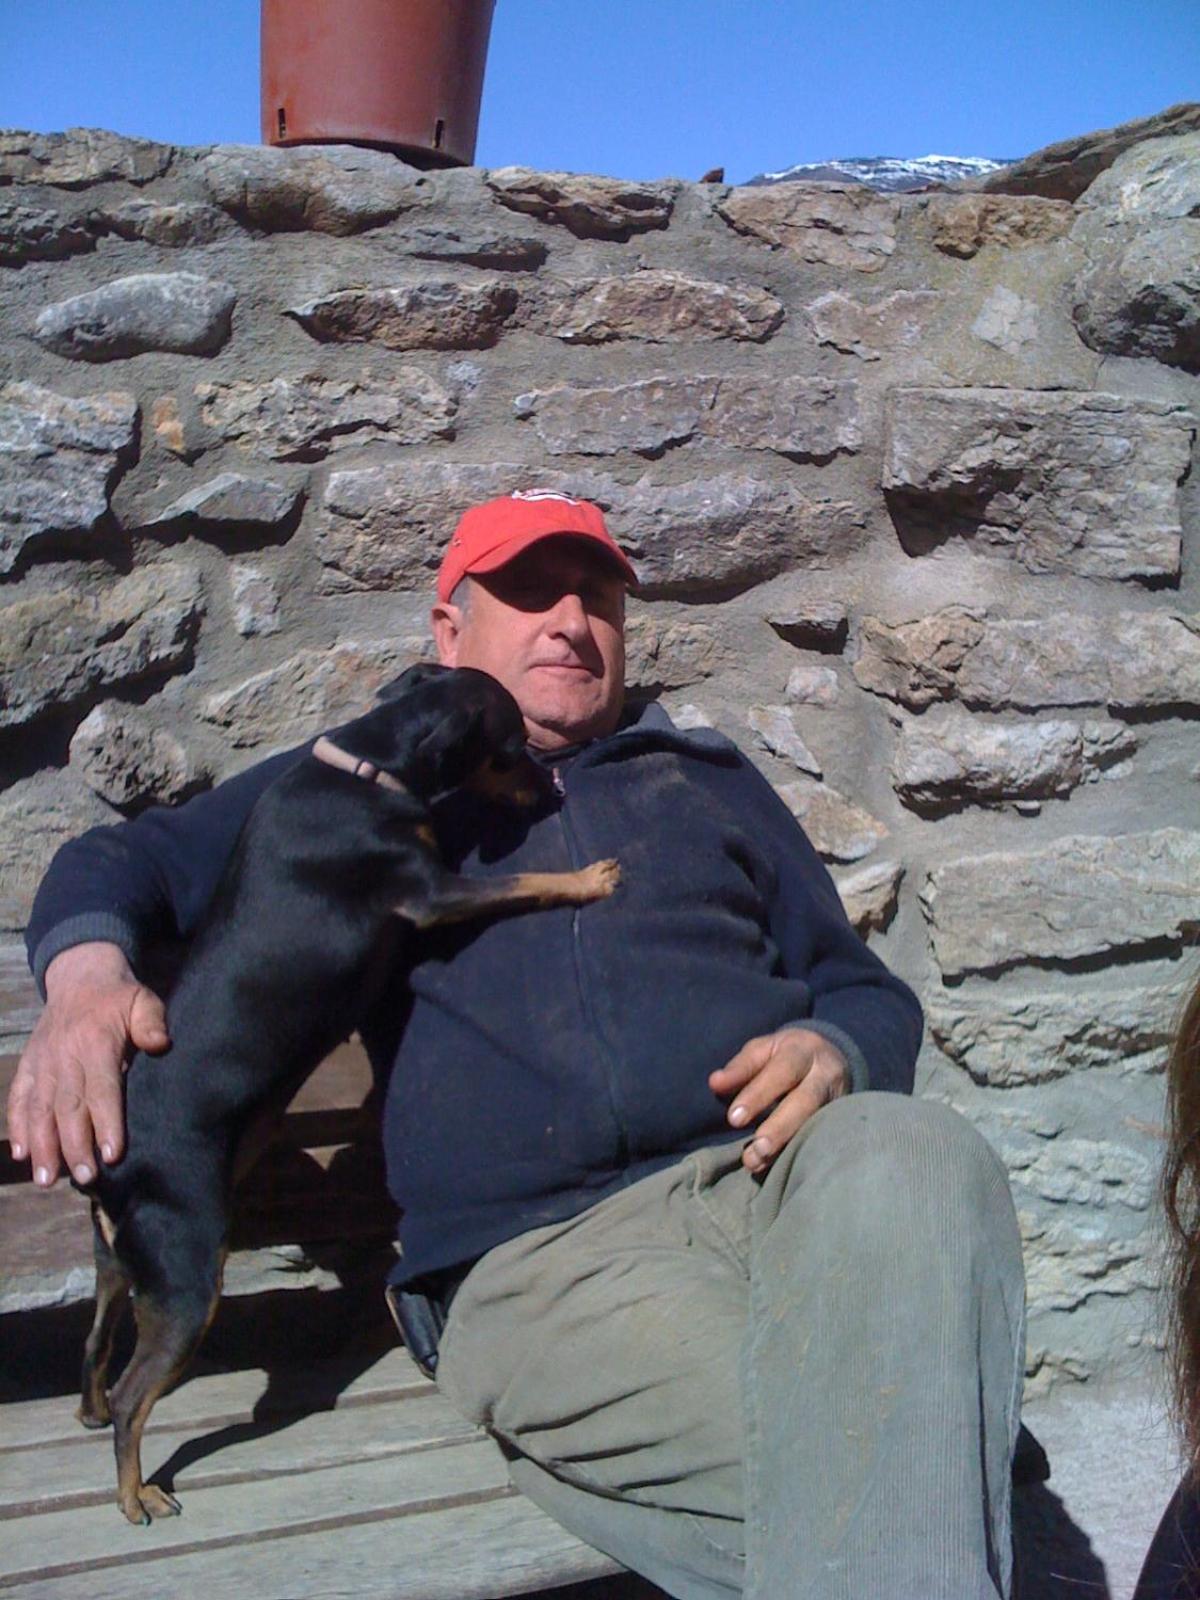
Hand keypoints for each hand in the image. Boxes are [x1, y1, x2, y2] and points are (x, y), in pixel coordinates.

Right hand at [7, 942, 168, 1188]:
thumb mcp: (143, 1000)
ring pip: (40, 1109)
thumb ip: (152, 1022)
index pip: (101, 1088)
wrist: (79, 975)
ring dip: (42, 1145)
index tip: (111, 1153)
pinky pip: (19, 1098)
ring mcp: (42, 1062)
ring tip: (47, 1179)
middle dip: (74, 1145)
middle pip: (68, 1106)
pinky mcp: (28, 1065)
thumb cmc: (119, 997)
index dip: (105, 1122)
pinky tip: (20, 1153)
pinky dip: (17, 1126)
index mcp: (96, 1042)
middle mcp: (65, 1056)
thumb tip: (160, 1045)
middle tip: (84, 1177)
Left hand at [709, 1028, 848, 1174]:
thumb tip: (715, 1083)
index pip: (781, 1071)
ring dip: (787, 1144)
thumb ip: (742, 1067)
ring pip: (817, 1123)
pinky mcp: (842, 1120)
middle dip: (779, 1126)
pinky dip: (798, 1153)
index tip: (734, 1118)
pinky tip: (774, 1166)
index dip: (758, 1094)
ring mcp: (838, 1100)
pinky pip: (822, 1138)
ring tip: (758, 1161)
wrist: (832, 1057)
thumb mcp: (765, 1050)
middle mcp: (825, 1074)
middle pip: (806, 1100)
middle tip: (755, 1149)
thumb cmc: (787, 1055)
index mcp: (802, 1050)